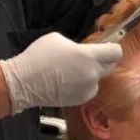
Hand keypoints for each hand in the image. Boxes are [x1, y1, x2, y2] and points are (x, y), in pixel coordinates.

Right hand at [0, 32, 121, 111]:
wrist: (24, 82)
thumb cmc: (39, 56)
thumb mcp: (58, 39)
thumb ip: (77, 45)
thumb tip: (83, 50)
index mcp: (89, 56)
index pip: (115, 53)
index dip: (112, 48)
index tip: (106, 47)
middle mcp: (92, 74)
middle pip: (109, 66)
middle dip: (102, 61)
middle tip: (88, 58)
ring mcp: (87, 89)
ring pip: (98, 79)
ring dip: (91, 74)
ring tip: (74, 71)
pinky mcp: (80, 99)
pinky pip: (88, 89)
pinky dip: (83, 85)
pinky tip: (69, 81)